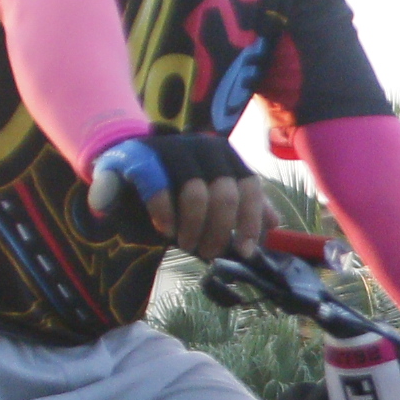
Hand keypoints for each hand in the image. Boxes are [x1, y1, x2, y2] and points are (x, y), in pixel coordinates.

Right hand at [88, 132, 268, 261]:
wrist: (125, 164)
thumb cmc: (175, 187)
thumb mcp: (212, 197)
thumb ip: (241, 206)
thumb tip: (274, 223)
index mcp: (226, 155)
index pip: (250, 185)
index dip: (250, 220)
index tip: (246, 250)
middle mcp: (202, 146)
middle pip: (224, 193)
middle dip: (219, 230)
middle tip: (209, 253)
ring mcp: (171, 148)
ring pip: (195, 192)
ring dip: (194, 226)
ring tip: (186, 244)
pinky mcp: (140, 156)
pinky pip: (159, 189)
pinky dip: (165, 215)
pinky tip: (165, 230)